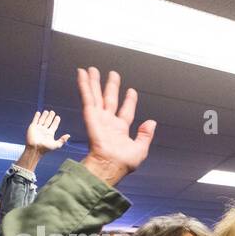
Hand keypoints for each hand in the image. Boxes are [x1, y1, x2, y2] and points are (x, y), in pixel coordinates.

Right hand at [26, 110, 69, 153]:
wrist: (35, 148)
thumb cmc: (46, 148)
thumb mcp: (56, 145)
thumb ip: (62, 140)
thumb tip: (69, 135)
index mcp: (50, 134)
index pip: (54, 126)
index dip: (56, 121)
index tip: (58, 117)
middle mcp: (44, 130)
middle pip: (48, 122)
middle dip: (50, 117)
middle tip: (52, 112)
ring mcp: (38, 128)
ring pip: (42, 120)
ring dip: (44, 116)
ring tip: (47, 111)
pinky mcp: (32, 127)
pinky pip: (35, 120)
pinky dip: (37, 116)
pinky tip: (39, 112)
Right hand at [75, 67, 155, 185]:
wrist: (110, 166)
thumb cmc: (124, 163)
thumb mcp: (140, 149)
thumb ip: (145, 135)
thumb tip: (152, 122)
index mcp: (120, 130)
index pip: (126, 111)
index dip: (129, 101)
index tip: (131, 91)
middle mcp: (109, 122)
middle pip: (110, 100)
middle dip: (111, 87)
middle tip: (113, 74)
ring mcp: (99, 118)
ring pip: (97, 96)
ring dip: (94, 82)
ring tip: (92, 69)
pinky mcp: (90, 116)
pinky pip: (87, 97)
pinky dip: (84, 85)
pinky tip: (82, 74)